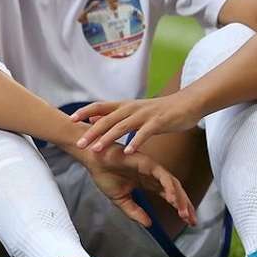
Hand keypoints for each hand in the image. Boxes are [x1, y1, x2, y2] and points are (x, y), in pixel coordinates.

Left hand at [72, 93, 201, 154]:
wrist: (186, 104)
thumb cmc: (158, 110)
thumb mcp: (132, 111)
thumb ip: (112, 115)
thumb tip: (92, 118)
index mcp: (124, 105)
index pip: (99, 106)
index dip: (84, 111)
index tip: (70, 119)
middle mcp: (131, 108)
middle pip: (107, 119)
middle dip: (92, 132)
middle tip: (79, 143)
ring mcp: (144, 115)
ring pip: (122, 127)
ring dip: (108, 138)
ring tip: (97, 150)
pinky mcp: (158, 122)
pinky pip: (144, 133)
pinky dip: (135, 142)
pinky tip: (127, 152)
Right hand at [76, 144, 197, 227]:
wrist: (93, 159)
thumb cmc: (104, 174)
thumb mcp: (120, 199)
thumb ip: (134, 211)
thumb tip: (149, 225)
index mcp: (147, 182)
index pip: (169, 196)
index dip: (180, 208)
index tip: (188, 222)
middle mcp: (153, 176)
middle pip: (176, 191)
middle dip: (186, 206)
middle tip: (193, 221)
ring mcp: (152, 169)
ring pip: (173, 184)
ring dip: (180, 199)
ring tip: (184, 214)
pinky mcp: (148, 163)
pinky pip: (163, 176)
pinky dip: (170, 187)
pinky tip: (173, 199)